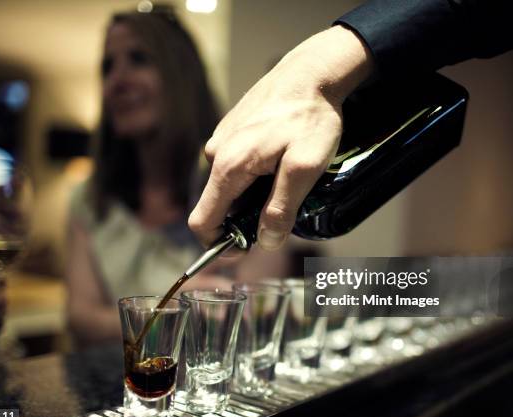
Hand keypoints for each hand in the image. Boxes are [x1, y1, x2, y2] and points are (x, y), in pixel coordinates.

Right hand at [189, 25, 373, 250]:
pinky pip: (235, 163)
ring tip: (285, 178)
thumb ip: (282, 208)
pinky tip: (278, 158)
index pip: (202, 221)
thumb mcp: (304, 168)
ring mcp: (222, 139)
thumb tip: (266, 241)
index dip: (218, 243)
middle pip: (218, 205)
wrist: (310, 72)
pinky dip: (253, 172)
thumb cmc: (310, 117)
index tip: (244, 249)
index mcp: (228, 167)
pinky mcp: (232, 130)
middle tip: (280, 211)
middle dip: (243, 218)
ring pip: (229, 184)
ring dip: (251, 194)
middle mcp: (217, 153)